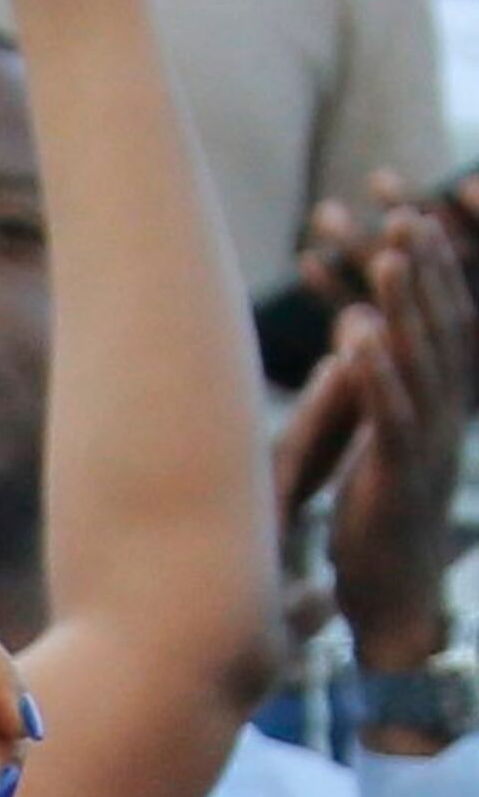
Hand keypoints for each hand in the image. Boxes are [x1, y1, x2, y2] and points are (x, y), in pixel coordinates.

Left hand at [312, 209, 474, 669]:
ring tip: (388, 245)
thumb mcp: (376, 438)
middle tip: (400, 201)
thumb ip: (366, 384)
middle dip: (421, 259)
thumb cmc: (378, 515)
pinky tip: (356, 334)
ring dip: (406, 301)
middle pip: (439, 318)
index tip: (400, 203)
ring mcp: (428, 438)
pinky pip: (391, 413)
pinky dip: (375, 371)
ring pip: (421, 356)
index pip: (436, 311)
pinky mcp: (400, 473)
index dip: (424, 258)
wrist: (395, 595)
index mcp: (438, 396)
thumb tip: (352, 329)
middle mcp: (445, 408)